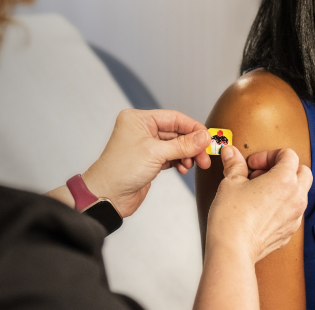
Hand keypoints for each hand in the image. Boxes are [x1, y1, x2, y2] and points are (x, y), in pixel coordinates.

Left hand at [82, 109, 210, 216]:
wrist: (107, 196)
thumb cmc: (120, 170)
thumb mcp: (156, 153)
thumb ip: (183, 145)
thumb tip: (204, 137)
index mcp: (139, 119)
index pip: (174, 118)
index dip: (193, 128)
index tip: (208, 138)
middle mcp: (142, 130)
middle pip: (176, 132)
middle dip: (192, 145)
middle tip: (204, 156)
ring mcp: (146, 146)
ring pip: (175, 146)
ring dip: (187, 155)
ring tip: (194, 164)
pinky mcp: (149, 161)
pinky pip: (171, 157)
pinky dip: (179, 162)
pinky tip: (183, 168)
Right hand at [205, 146, 311, 262]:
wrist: (232, 249)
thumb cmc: (232, 216)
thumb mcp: (231, 182)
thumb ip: (235, 164)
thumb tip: (231, 153)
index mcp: (285, 180)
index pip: (288, 155)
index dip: (268, 155)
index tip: (253, 164)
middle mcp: (296, 197)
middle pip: (303, 172)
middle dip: (284, 168)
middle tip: (261, 175)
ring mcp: (295, 216)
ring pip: (300, 193)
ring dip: (284, 187)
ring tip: (259, 192)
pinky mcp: (289, 231)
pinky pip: (292, 212)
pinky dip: (282, 206)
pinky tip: (261, 210)